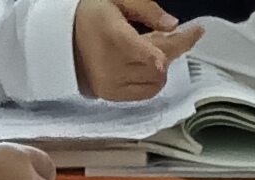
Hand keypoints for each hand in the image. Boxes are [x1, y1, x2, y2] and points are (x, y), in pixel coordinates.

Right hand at [73, 0, 199, 99]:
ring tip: (153, 48)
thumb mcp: (116, 0)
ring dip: (162, 64)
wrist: (61, 39)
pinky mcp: (112, 96)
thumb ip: (146, 10)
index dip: (166, 49)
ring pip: (156, 79)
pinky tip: (147, 65)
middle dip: (173, 47)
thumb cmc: (89, 15)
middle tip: (178, 34)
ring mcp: (112, 83)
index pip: (142, 49)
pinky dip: (153, 79)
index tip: (192, 34)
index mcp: (113, 35)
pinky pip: (147, 92)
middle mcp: (112, 64)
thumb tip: (172, 25)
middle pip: (158, 63)